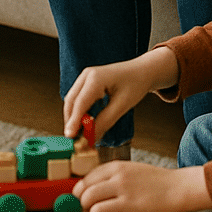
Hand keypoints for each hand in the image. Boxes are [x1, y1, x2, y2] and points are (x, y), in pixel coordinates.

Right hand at [62, 47, 178, 143]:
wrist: (142, 71)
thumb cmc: (135, 84)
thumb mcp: (123, 105)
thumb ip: (106, 121)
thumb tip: (91, 137)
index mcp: (96, 78)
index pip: (80, 102)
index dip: (73, 121)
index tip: (70, 136)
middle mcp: (87, 75)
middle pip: (71, 101)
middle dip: (71, 121)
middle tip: (74, 140)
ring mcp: (85, 77)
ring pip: (72, 100)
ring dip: (74, 117)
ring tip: (79, 134)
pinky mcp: (86, 82)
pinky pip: (78, 98)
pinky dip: (78, 112)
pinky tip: (84, 123)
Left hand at [73, 161, 211, 211]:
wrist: (177, 187)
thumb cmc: (155, 182)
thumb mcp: (130, 171)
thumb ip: (112, 177)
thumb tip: (92, 189)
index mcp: (115, 165)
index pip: (85, 177)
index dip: (82, 191)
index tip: (85, 199)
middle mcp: (115, 175)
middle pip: (82, 188)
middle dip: (81, 201)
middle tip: (89, 209)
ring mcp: (121, 189)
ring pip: (87, 199)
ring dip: (88, 209)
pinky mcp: (127, 204)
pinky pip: (99, 211)